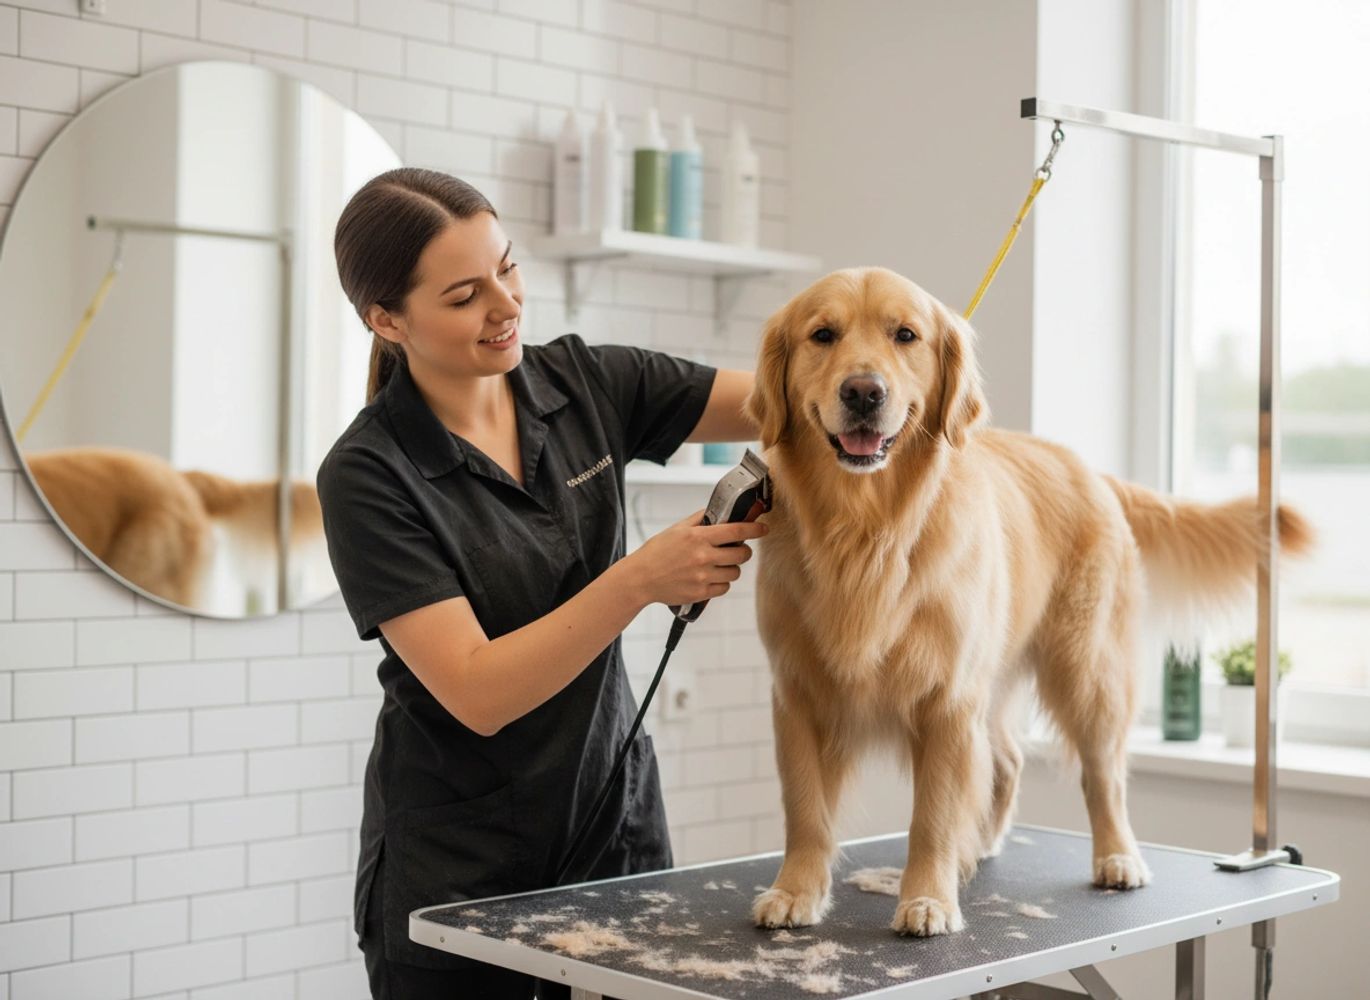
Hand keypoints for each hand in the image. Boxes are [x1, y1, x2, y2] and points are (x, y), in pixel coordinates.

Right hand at [623, 508, 767, 607]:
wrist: (641, 578)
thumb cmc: (658, 551)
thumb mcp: (678, 528)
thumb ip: (701, 519)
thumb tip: (722, 512)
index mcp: (699, 537)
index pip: (736, 531)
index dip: (755, 529)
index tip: (763, 528)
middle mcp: (703, 556)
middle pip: (742, 554)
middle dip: (743, 551)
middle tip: (737, 550)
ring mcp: (703, 576)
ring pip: (735, 573)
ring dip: (731, 568)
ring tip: (718, 565)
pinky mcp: (701, 593)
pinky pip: (724, 588)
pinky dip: (721, 583)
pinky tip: (710, 578)